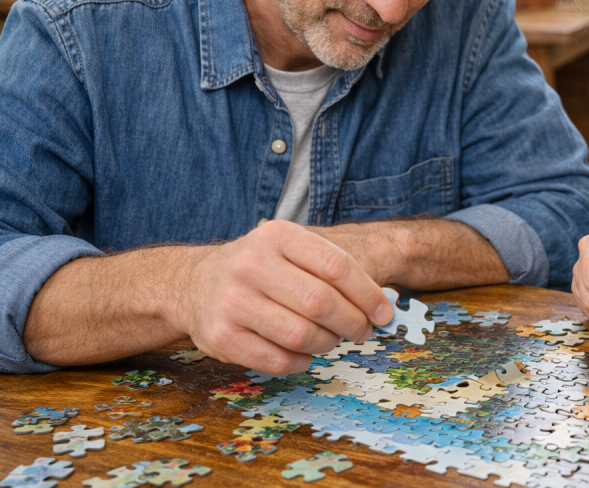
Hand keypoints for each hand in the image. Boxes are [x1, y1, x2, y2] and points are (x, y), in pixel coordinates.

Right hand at [171, 220, 393, 374]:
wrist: (194, 284)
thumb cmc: (261, 269)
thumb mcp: (291, 250)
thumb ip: (333, 270)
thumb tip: (381, 307)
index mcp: (278, 236)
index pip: (337, 266)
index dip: (368, 294)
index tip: (384, 313)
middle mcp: (252, 264)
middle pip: (321, 302)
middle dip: (352, 323)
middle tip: (362, 331)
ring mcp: (232, 300)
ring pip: (301, 335)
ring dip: (327, 343)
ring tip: (330, 339)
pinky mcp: (220, 336)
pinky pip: (278, 360)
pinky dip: (301, 362)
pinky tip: (304, 353)